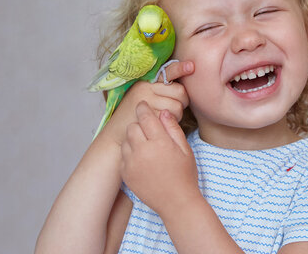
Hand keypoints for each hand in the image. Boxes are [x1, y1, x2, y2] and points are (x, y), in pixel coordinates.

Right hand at [99, 61, 193, 146]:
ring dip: (177, 114)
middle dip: (183, 101)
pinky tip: (160, 124)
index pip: (167, 71)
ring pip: (178, 106)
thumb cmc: (133, 115)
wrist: (115, 134)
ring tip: (165, 117)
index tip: (191, 66)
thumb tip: (183, 83)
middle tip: (175, 107)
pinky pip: (171, 118)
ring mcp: (147, 101)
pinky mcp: (150, 116)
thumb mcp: (144, 97)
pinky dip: (170, 123)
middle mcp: (146, 88)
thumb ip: (160, 89)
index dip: (180, 68)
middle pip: (179, 91)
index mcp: (146, 81)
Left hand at [120, 101, 200, 215]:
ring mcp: (132, 163)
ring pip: (125, 140)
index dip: (143, 108)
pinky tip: (142, 159)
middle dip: (139, 125)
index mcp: (159, 142)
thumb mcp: (185, 149)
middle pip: (132, 126)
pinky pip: (122, 155)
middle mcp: (143, 151)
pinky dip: (130, 153)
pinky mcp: (126, 174)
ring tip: (146, 146)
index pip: (145, 116)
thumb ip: (172, 128)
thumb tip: (164, 112)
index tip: (143, 106)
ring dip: (133, 139)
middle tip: (149, 130)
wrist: (176, 202)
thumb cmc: (184, 175)